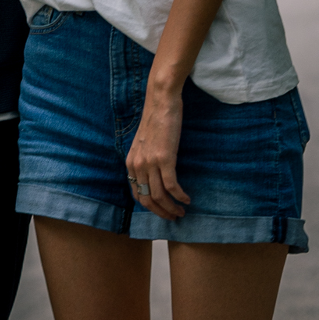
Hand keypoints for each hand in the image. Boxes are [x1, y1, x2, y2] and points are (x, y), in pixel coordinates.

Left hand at [126, 81, 190, 220]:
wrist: (161, 101)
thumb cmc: (156, 119)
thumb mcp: (144, 143)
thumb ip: (145, 159)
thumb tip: (154, 176)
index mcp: (131, 163)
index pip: (137, 194)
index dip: (150, 207)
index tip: (162, 211)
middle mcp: (138, 165)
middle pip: (147, 200)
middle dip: (161, 212)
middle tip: (173, 217)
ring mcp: (150, 162)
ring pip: (159, 196)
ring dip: (172, 208)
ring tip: (182, 212)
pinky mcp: (164, 158)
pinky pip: (171, 186)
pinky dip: (180, 196)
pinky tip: (187, 199)